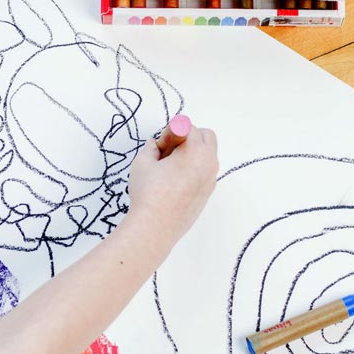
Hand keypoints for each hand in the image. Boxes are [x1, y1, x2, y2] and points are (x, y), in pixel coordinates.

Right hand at [125, 124, 218, 247]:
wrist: (155, 226)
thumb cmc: (148, 193)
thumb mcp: (143, 163)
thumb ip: (151, 148)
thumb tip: (154, 145)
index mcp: (195, 151)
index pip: (188, 127)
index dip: (171, 133)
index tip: (161, 146)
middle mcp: (208, 163)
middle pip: (206, 136)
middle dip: (189, 136)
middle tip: (170, 150)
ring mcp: (210, 179)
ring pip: (208, 155)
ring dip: (193, 153)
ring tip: (171, 166)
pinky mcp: (207, 193)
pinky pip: (206, 172)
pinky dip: (195, 169)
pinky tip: (176, 181)